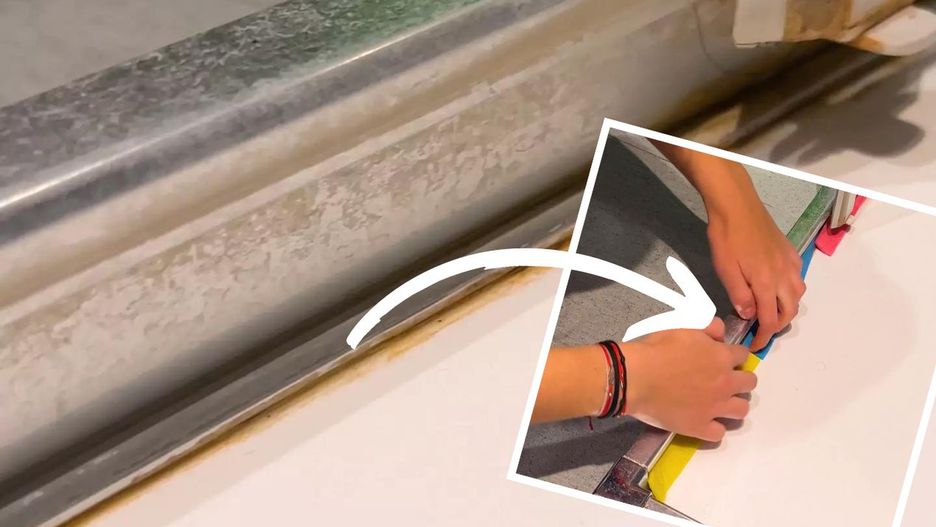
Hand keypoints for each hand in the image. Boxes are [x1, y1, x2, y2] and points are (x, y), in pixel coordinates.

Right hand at [623, 318, 756, 441]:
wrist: (635, 377)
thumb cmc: (655, 349)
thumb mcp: (682, 330)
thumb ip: (707, 329)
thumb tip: (720, 331)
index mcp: (721, 356)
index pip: (742, 355)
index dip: (732, 356)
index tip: (723, 358)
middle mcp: (725, 383)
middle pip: (750, 383)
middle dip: (740, 380)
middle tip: (723, 380)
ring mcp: (714, 407)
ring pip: (742, 409)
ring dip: (733, 404)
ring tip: (718, 403)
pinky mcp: (700, 427)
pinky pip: (719, 433)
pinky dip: (713, 428)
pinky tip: (703, 422)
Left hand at [707, 205, 804, 350]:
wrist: (737, 206)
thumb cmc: (727, 238)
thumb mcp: (726, 270)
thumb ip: (739, 295)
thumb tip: (749, 316)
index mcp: (767, 283)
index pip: (771, 320)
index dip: (765, 337)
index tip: (756, 344)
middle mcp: (784, 275)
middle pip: (790, 310)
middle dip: (778, 325)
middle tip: (762, 330)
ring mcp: (790, 262)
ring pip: (798, 294)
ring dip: (787, 307)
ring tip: (770, 311)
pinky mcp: (790, 252)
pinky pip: (797, 277)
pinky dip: (790, 289)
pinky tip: (776, 287)